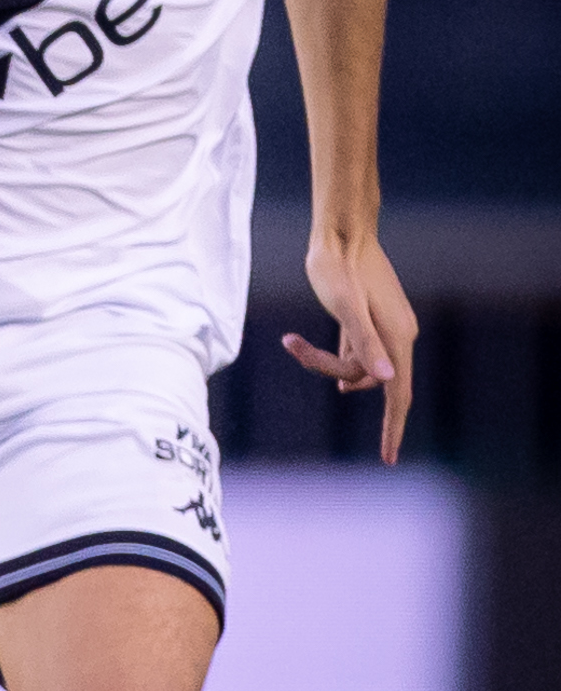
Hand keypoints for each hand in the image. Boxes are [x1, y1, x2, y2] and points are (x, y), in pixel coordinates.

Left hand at [282, 229, 415, 462]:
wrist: (341, 233)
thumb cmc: (338, 267)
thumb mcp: (346, 306)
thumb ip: (364, 341)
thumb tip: (386, 380)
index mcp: (396, 337)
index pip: (397, 394)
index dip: (392, 427)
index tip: (388, 458)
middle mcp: (396, 335)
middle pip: (367, 378)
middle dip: (330, 371)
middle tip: (294, 345)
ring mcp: (383, 327)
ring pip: (357, 363)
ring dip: (324, 360)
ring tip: (292, 339)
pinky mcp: (368, 319)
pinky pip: (356, 351)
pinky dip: (335, 356)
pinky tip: (322, 364)